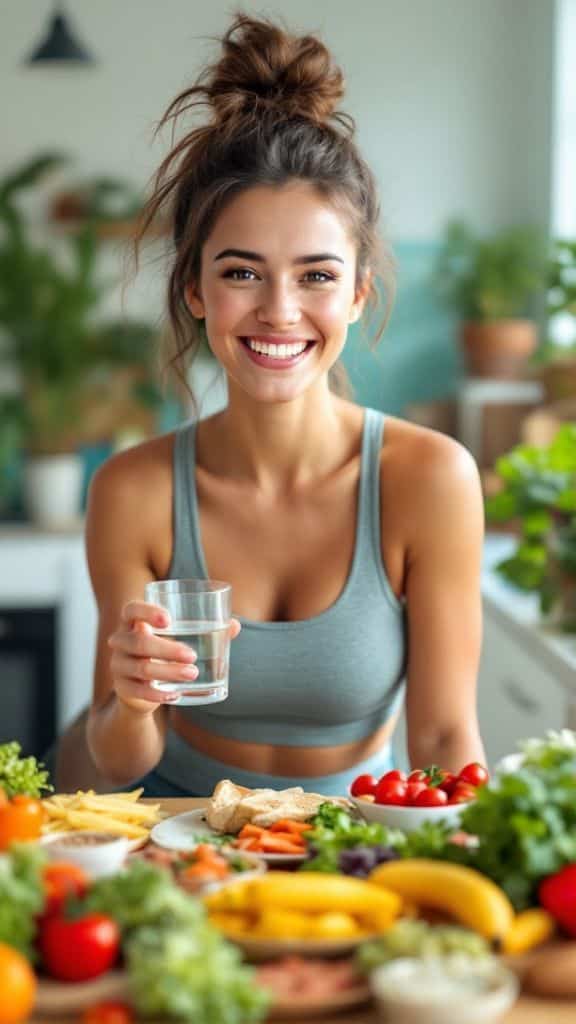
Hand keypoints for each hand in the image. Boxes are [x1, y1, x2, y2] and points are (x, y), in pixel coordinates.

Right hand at [107, 601, 240, 713]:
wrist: (140, 688)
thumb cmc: (163, 653)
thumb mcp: (178, 639)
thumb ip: (205, 630)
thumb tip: (234, 625)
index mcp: (133, 622)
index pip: (131, 610)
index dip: (147, 611)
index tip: (169, 620)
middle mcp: (121, 642)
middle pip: (139, 642)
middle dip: (167, 649)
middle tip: (192, 655)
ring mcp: (118, 666)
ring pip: (142, 668)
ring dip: (168, 672)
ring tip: (192, 674)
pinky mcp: (122, 689)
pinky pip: (139, 692)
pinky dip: (158, 694)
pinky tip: (175, 695)